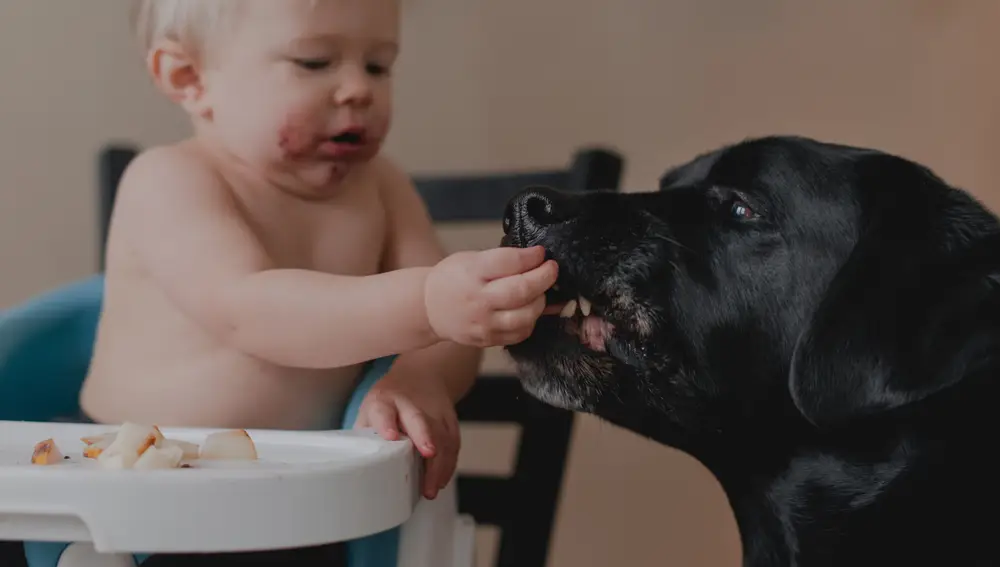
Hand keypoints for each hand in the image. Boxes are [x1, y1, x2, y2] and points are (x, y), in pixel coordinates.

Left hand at [354, 374, 460, 499]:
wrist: (421, 376)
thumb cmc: (388, 403)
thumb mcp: (369, 411)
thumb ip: (365, 435)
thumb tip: (357, 467)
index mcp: (384, 401)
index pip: (384, 410)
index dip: (387, 423)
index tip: (391, 436)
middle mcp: (409, 404)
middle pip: (418, 419)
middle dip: (424, 435)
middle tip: (428, 453)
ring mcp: (433, 410)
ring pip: (440, 434)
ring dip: (439, 462)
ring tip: (431, 488)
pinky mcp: (449, 419)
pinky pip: (453, 442)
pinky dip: (449, 463)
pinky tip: (441, 480)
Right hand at [425, 246, 558, 346]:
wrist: (429, 308)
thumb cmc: (452, 279)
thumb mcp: (470, 259)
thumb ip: (502, 259)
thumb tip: (537, 260)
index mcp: (471, 273)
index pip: (508, 262)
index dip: (531, 256)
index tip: (541, 253)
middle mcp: (477, 300)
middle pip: (521, 290)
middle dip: (544, 278)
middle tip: (551, 269)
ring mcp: (483, 323)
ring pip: (525, 316)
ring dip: (540, 301)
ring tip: (539, 292)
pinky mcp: (488, 339)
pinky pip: (520, 333)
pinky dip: (530, 321)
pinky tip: (527, 310)